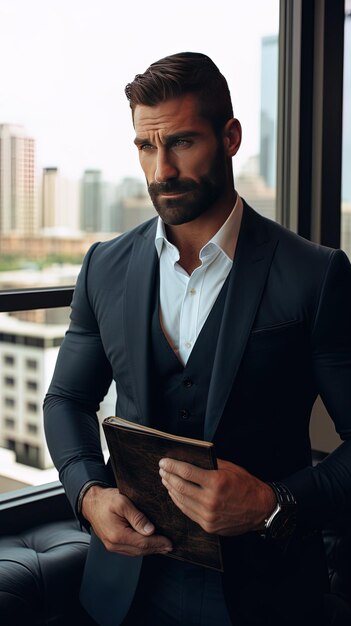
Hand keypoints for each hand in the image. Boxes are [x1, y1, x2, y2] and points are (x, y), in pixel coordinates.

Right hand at [82, 485, 172, 555]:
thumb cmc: (105, 500)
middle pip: (140, 550)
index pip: (143, 543)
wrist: (90, 502)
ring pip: (135, 552)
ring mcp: (112, 546)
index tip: (170, 543)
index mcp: (117, 535)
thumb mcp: (122, 502)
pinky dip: (141, 549)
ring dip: (150, 550)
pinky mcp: (112, 544)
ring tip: (162, 547)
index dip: (158, 543)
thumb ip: (137, 517)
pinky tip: (148, 545)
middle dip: (156, 548)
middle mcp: (114, 544)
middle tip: (170, 546)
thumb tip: (150, 531)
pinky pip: (130, 550)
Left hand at [159, 458, 275, 535]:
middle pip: (180, 486)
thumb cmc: (247, 485)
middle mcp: (211, 500)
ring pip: (181, 500)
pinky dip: (179, 501)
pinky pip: (188, 512)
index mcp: (216, 482)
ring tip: (166, 480)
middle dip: (168, 476)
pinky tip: (175, 493)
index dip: (172, 466)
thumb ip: (210, 464)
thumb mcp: (230, 468)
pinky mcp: (208, 526)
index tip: (163, 461)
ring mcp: (208, 515)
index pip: (186, 472)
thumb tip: (190, 459)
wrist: (261, 509)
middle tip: (162, 469)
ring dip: (171, 488)